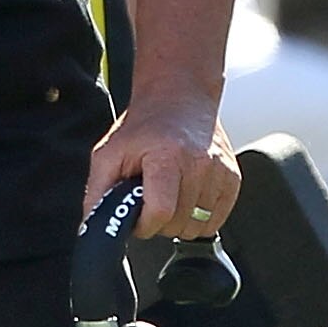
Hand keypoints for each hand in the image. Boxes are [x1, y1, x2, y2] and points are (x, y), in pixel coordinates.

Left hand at [83, 91, 238, 242]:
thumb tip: (94, 226)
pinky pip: (216, 221)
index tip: (137, 217)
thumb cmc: (143, 127)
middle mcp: (199, 164)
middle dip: (159, 222)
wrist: (178, 99)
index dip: (144, 224)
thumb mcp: (108, 154)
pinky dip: (198, 218)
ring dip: (179, 222)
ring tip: (168, 196)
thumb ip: (98, 192)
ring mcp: (220, 172)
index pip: (161, 212)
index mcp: (166, 157)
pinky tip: (185, 198)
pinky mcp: (233, 179)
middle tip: (150, 200)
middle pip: (178, 224)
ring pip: (197, 227)